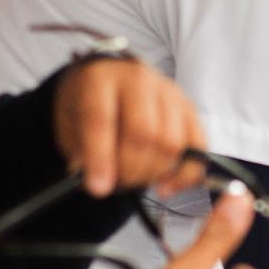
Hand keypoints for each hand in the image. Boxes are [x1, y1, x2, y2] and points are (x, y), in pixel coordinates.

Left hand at [54, 58, 205, 197]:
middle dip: (131, 169)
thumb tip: (101, 183)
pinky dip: (185, 174)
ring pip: (172, 143)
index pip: (102, 119)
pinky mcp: (190, 108)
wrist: (111, 81)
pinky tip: (166, 185)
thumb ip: (81, 152)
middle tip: (119, 184)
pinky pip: (198, 146)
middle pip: (144, 133)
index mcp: (100, 79)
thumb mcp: (70, 124)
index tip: (98, 188)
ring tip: (138, 179)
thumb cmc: (88, 105)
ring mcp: (169, 92)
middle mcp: (139, 79)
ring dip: (154, 172)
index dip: (100, 158)